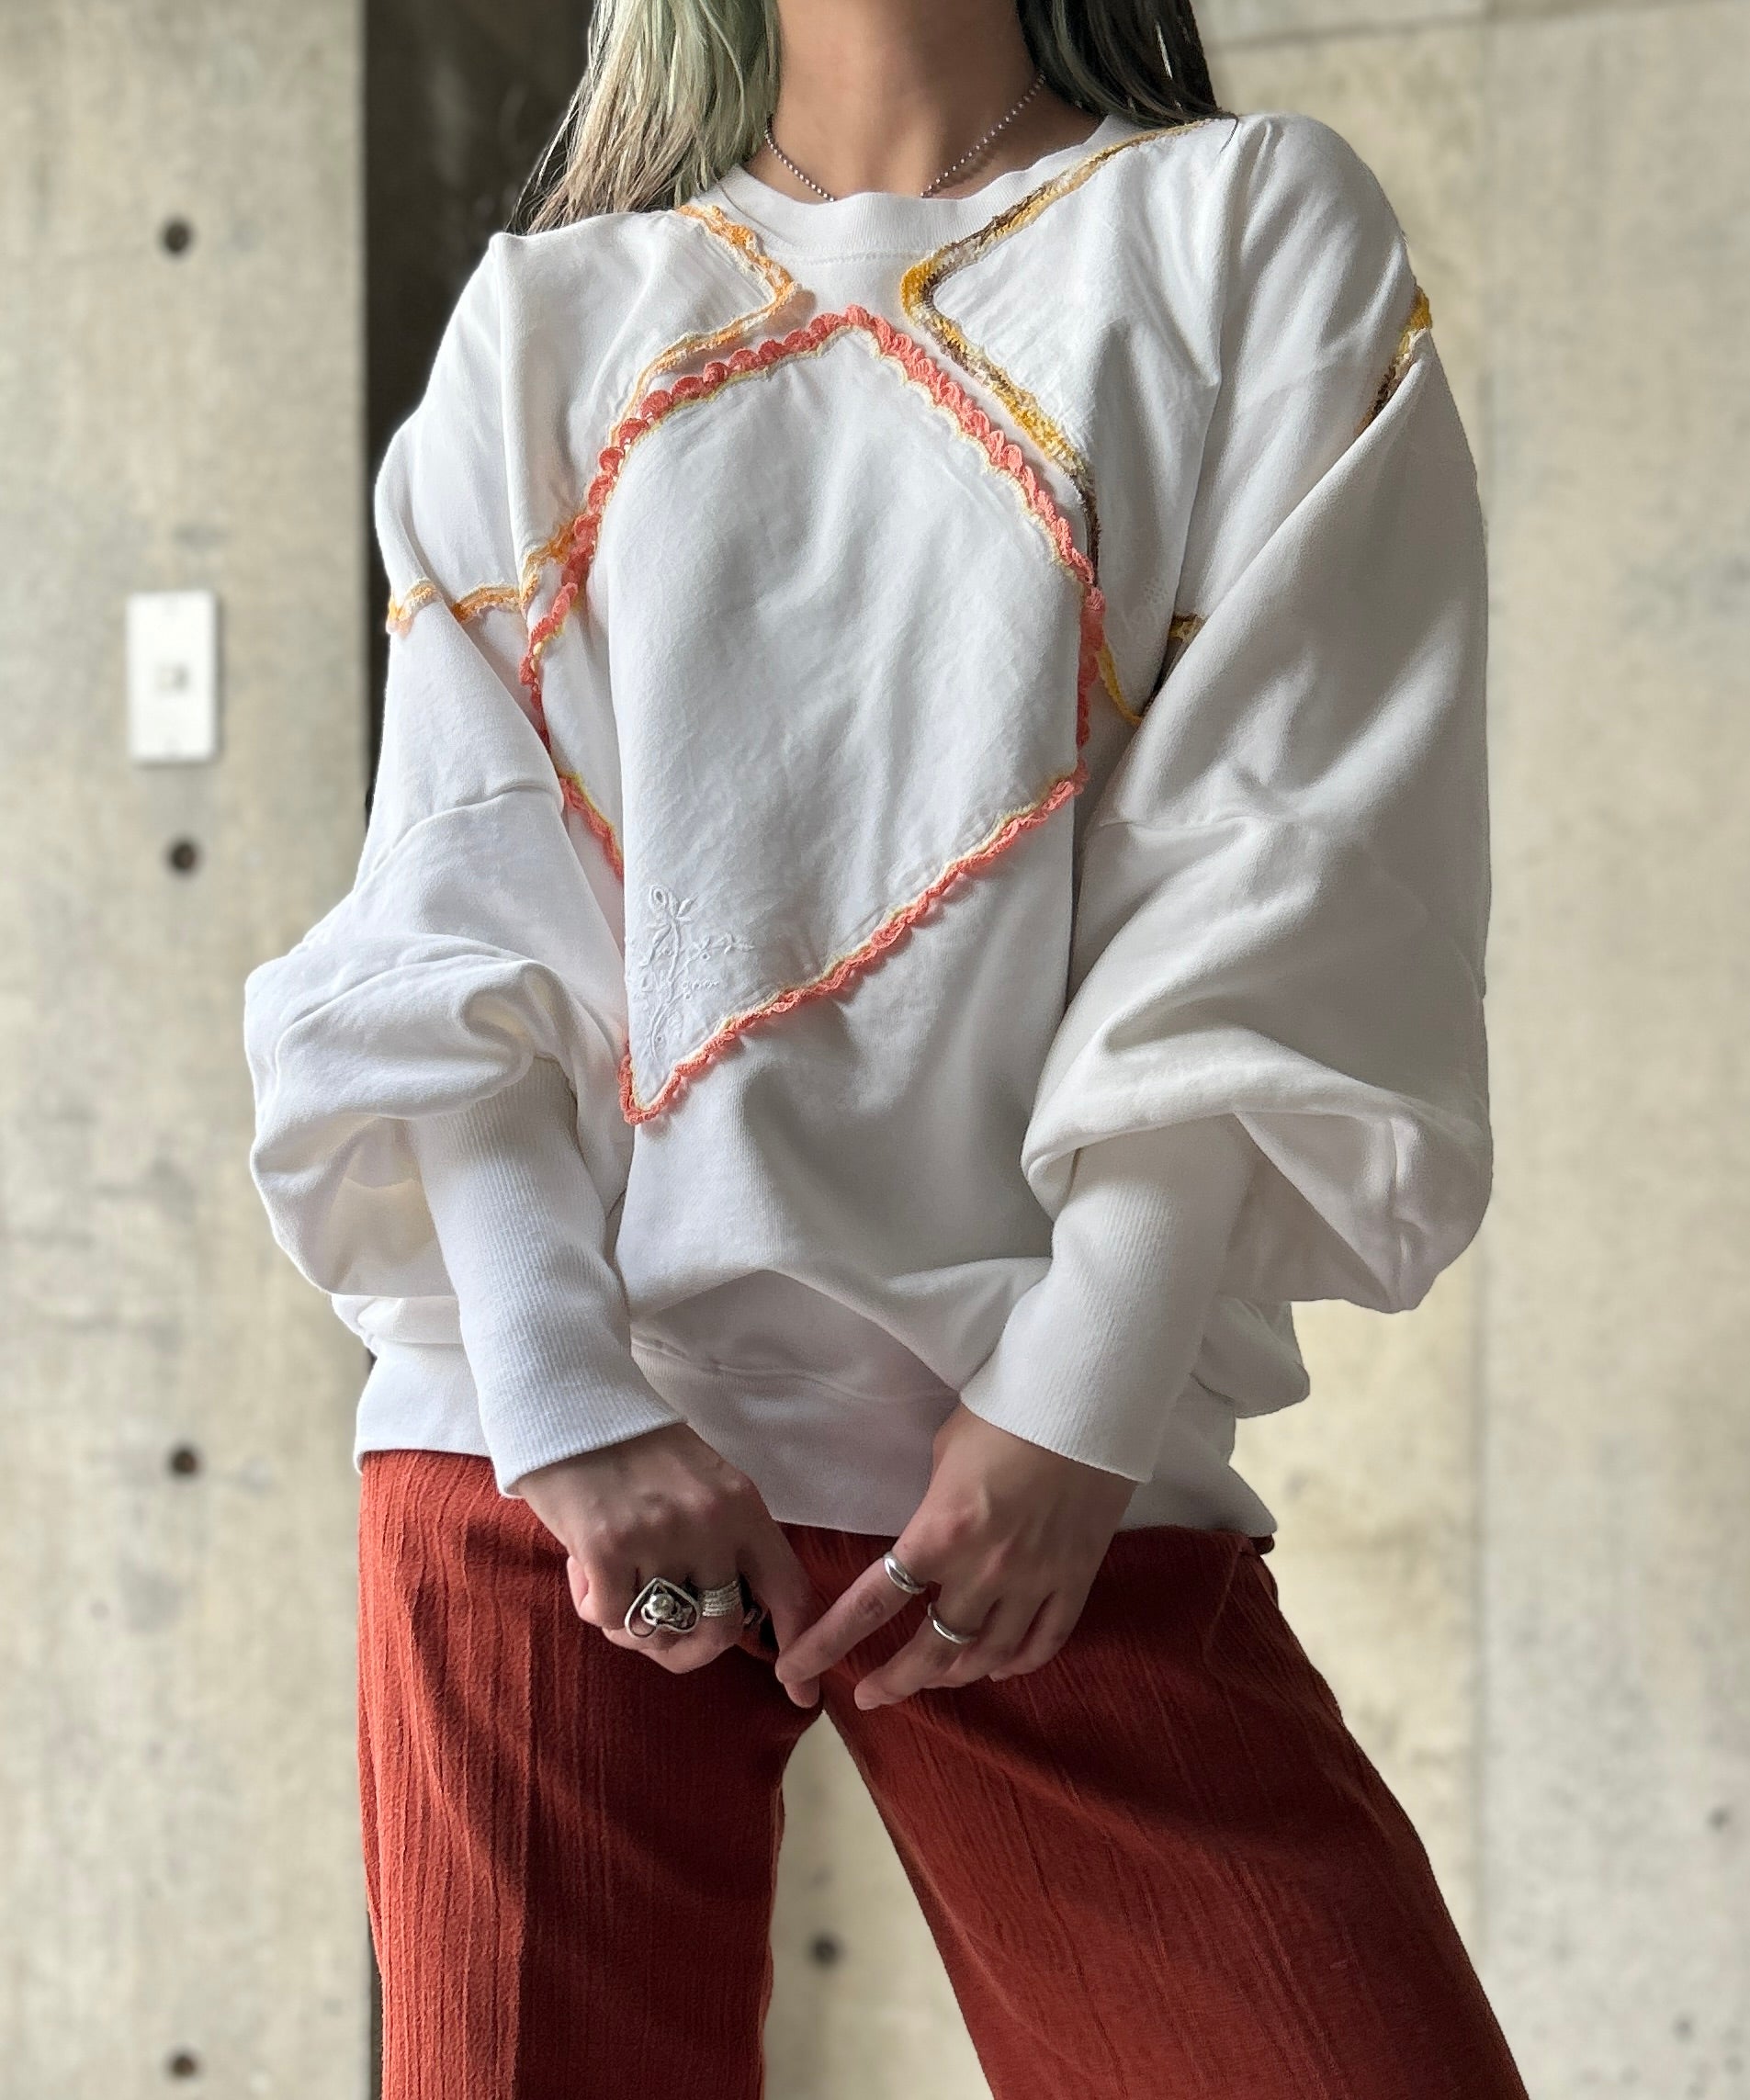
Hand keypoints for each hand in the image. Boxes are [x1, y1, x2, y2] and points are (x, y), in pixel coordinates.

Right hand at [519, 1422, 821, 1703]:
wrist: (568, 1403)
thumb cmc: (634, 1451)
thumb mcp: (702, 1485)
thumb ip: (726, 1543)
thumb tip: (738, 1620)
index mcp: (742, 1506)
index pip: (789, 1589)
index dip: (800, 1646)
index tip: (801, 1692)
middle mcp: (710, 1523)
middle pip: (723, 1630)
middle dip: (690, 1649)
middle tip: (658, 1631)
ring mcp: (660, 1535)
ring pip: (661, 1633)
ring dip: (633, 1628)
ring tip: (612, 1586)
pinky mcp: (607, 1547)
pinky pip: (610, 1619)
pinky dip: (594, 1606)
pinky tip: (584, 1570)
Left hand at [774, 1403, 1134, 1709]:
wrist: (1086, 1400)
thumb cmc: (1005, 1413)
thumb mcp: (946, 1454)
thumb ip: (934, 1510)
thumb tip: (931, 1537)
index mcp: (941, 1532)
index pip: (872, 1603)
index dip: (828, 1642)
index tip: (794, 1668)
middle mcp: (985, 1569)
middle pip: (932, 1649)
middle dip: (896, 1681)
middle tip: (872, 1696)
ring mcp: (1035, 1579)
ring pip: (989, 1656)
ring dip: (955, 1674)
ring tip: (935, 1678)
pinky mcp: (1076, 1578)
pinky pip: (1044, 1642)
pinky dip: (1017, 1662)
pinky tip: (998, 1666)